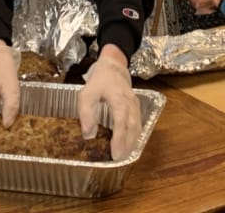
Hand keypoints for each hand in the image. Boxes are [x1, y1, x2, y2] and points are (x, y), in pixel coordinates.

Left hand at [79, 45, 140, 160]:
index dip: (119, 139)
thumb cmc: (99, 81)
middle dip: (127, 144)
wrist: (113, 66)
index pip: (121, 122)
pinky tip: (130, 143)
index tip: (115, 153)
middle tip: (120, 159)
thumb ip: (87, 114)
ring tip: (125, 155)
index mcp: (118, 99)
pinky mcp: (135, 106)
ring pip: (137, 125)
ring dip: (132, 141)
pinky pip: (138, 122)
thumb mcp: (86, 94)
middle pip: (132, 126)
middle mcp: (130, 103)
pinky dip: (135, 134)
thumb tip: (88, 135)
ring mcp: (135, 104)